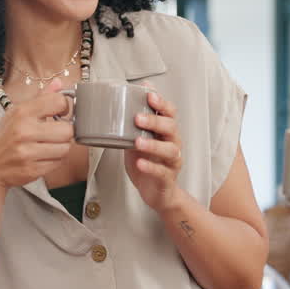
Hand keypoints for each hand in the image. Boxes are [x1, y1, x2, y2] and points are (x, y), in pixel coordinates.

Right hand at [0, 79, 73, 190]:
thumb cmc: (5, 138)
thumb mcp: (17, 113)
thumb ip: (41, 98)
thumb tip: (59, 83)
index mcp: (22, 112)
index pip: (58, 102)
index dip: (64, 107)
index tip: (60, 113)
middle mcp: (24, 131)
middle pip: (67, 130)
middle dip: (65, 132)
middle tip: (55, 133)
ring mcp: (28, 152)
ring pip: (65, 148)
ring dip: (60, 147)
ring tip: (48, 146)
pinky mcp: (32, 169)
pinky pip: (58, 163)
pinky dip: (55, 160)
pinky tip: (43, 156)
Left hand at [125, 84, 185, 213]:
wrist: (157, 193)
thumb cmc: (148, 164)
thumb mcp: (138, 141)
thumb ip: (133, 126)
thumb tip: (116, 107)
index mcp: (166, 133)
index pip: (170, 113)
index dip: (162, 103)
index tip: (150, 95)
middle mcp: (173, 144)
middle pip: (171, 128)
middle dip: (155, 121)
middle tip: (138, 118)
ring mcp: (172, 162)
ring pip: (170, 149)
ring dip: (153, 144)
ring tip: (138, 142)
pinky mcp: (167, 178)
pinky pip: (162, 171)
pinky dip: (151, 166)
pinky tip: (141, 162)